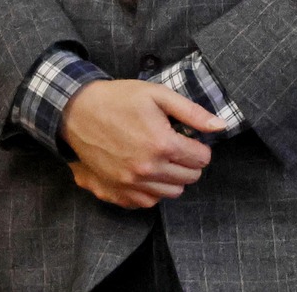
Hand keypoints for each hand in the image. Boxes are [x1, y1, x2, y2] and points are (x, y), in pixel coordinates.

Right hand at [61, 79, 222, 208]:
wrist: (75, 112)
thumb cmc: (116, 100)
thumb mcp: (156, 95)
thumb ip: (191, 112)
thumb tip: (221, 125)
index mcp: (162, 144)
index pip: (201, 159)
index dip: (198, 146)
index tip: (186, 137)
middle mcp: (149, 169)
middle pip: (189, 178)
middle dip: (187, 162)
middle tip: (173, 146)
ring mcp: (132, 185)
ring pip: (172, 192)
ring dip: (171, 177)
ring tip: (158, 157)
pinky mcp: (118, 193)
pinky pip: (148, 202)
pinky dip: (151, 189)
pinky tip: (143, 171)